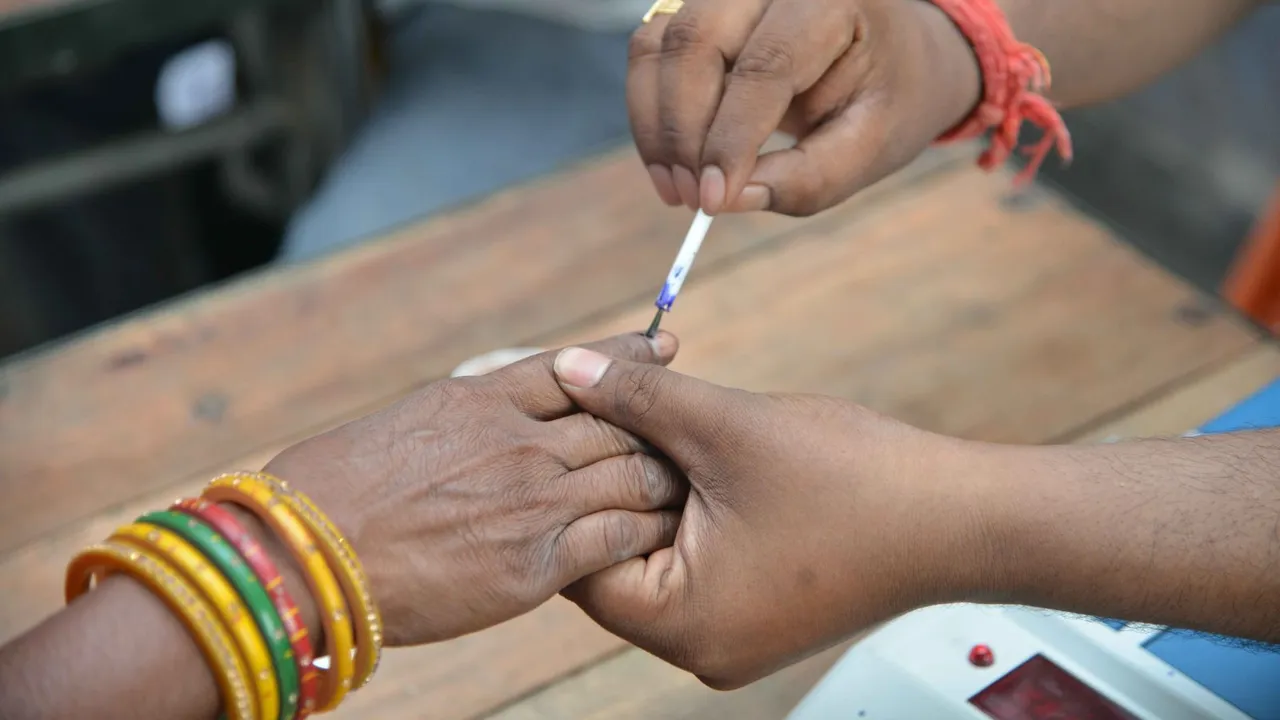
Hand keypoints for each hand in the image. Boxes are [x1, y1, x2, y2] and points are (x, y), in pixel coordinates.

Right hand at [262, 332, 686, 646]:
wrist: (304, 554)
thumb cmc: (332, 489)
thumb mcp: (403, 424)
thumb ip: (463, 417)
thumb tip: (489, 412)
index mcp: (481, 399)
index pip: (579, 368)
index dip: (630, 357)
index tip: (666, 350)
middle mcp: (518, 442)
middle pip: (619, 422)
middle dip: (659, 427)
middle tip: (687, 433)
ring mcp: (532, 501)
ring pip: (632, 476)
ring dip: (663, 481)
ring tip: (686, 487)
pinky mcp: (535, 563)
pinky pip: (618, 538)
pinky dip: (645, 531)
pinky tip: (659, 534)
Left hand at [551, 347, 999, 687]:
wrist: (961, 518)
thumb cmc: (856, 483)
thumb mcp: (727, 426)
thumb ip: (637, 398)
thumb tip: (566, 369)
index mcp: (681, 624)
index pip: (578, 559)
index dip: (571, 483)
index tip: (568, 426)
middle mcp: (700, 648)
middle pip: (615, 558)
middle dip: (616, 483)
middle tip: (611, 415)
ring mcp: (733, 636)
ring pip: (659, 554)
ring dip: (658, 492)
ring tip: (667, 432)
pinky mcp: (760, 614)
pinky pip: (699, 563)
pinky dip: (694, 512)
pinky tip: (708, 462)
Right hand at [631, 0, 980, 214]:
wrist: (892, 53)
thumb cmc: (887, 97)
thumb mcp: (871, 146)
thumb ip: (810, 178)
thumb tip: (730, 199)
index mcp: (832, 0)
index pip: (765, 66)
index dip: (730, 138)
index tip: (713, 201)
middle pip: (697, 43)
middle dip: (682, 132)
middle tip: (690, 199)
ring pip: (661, 44)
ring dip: (657, 125)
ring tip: (676, 188)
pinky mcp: (700, 8)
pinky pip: (652, 50)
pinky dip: (650, 110)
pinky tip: (671, 161)